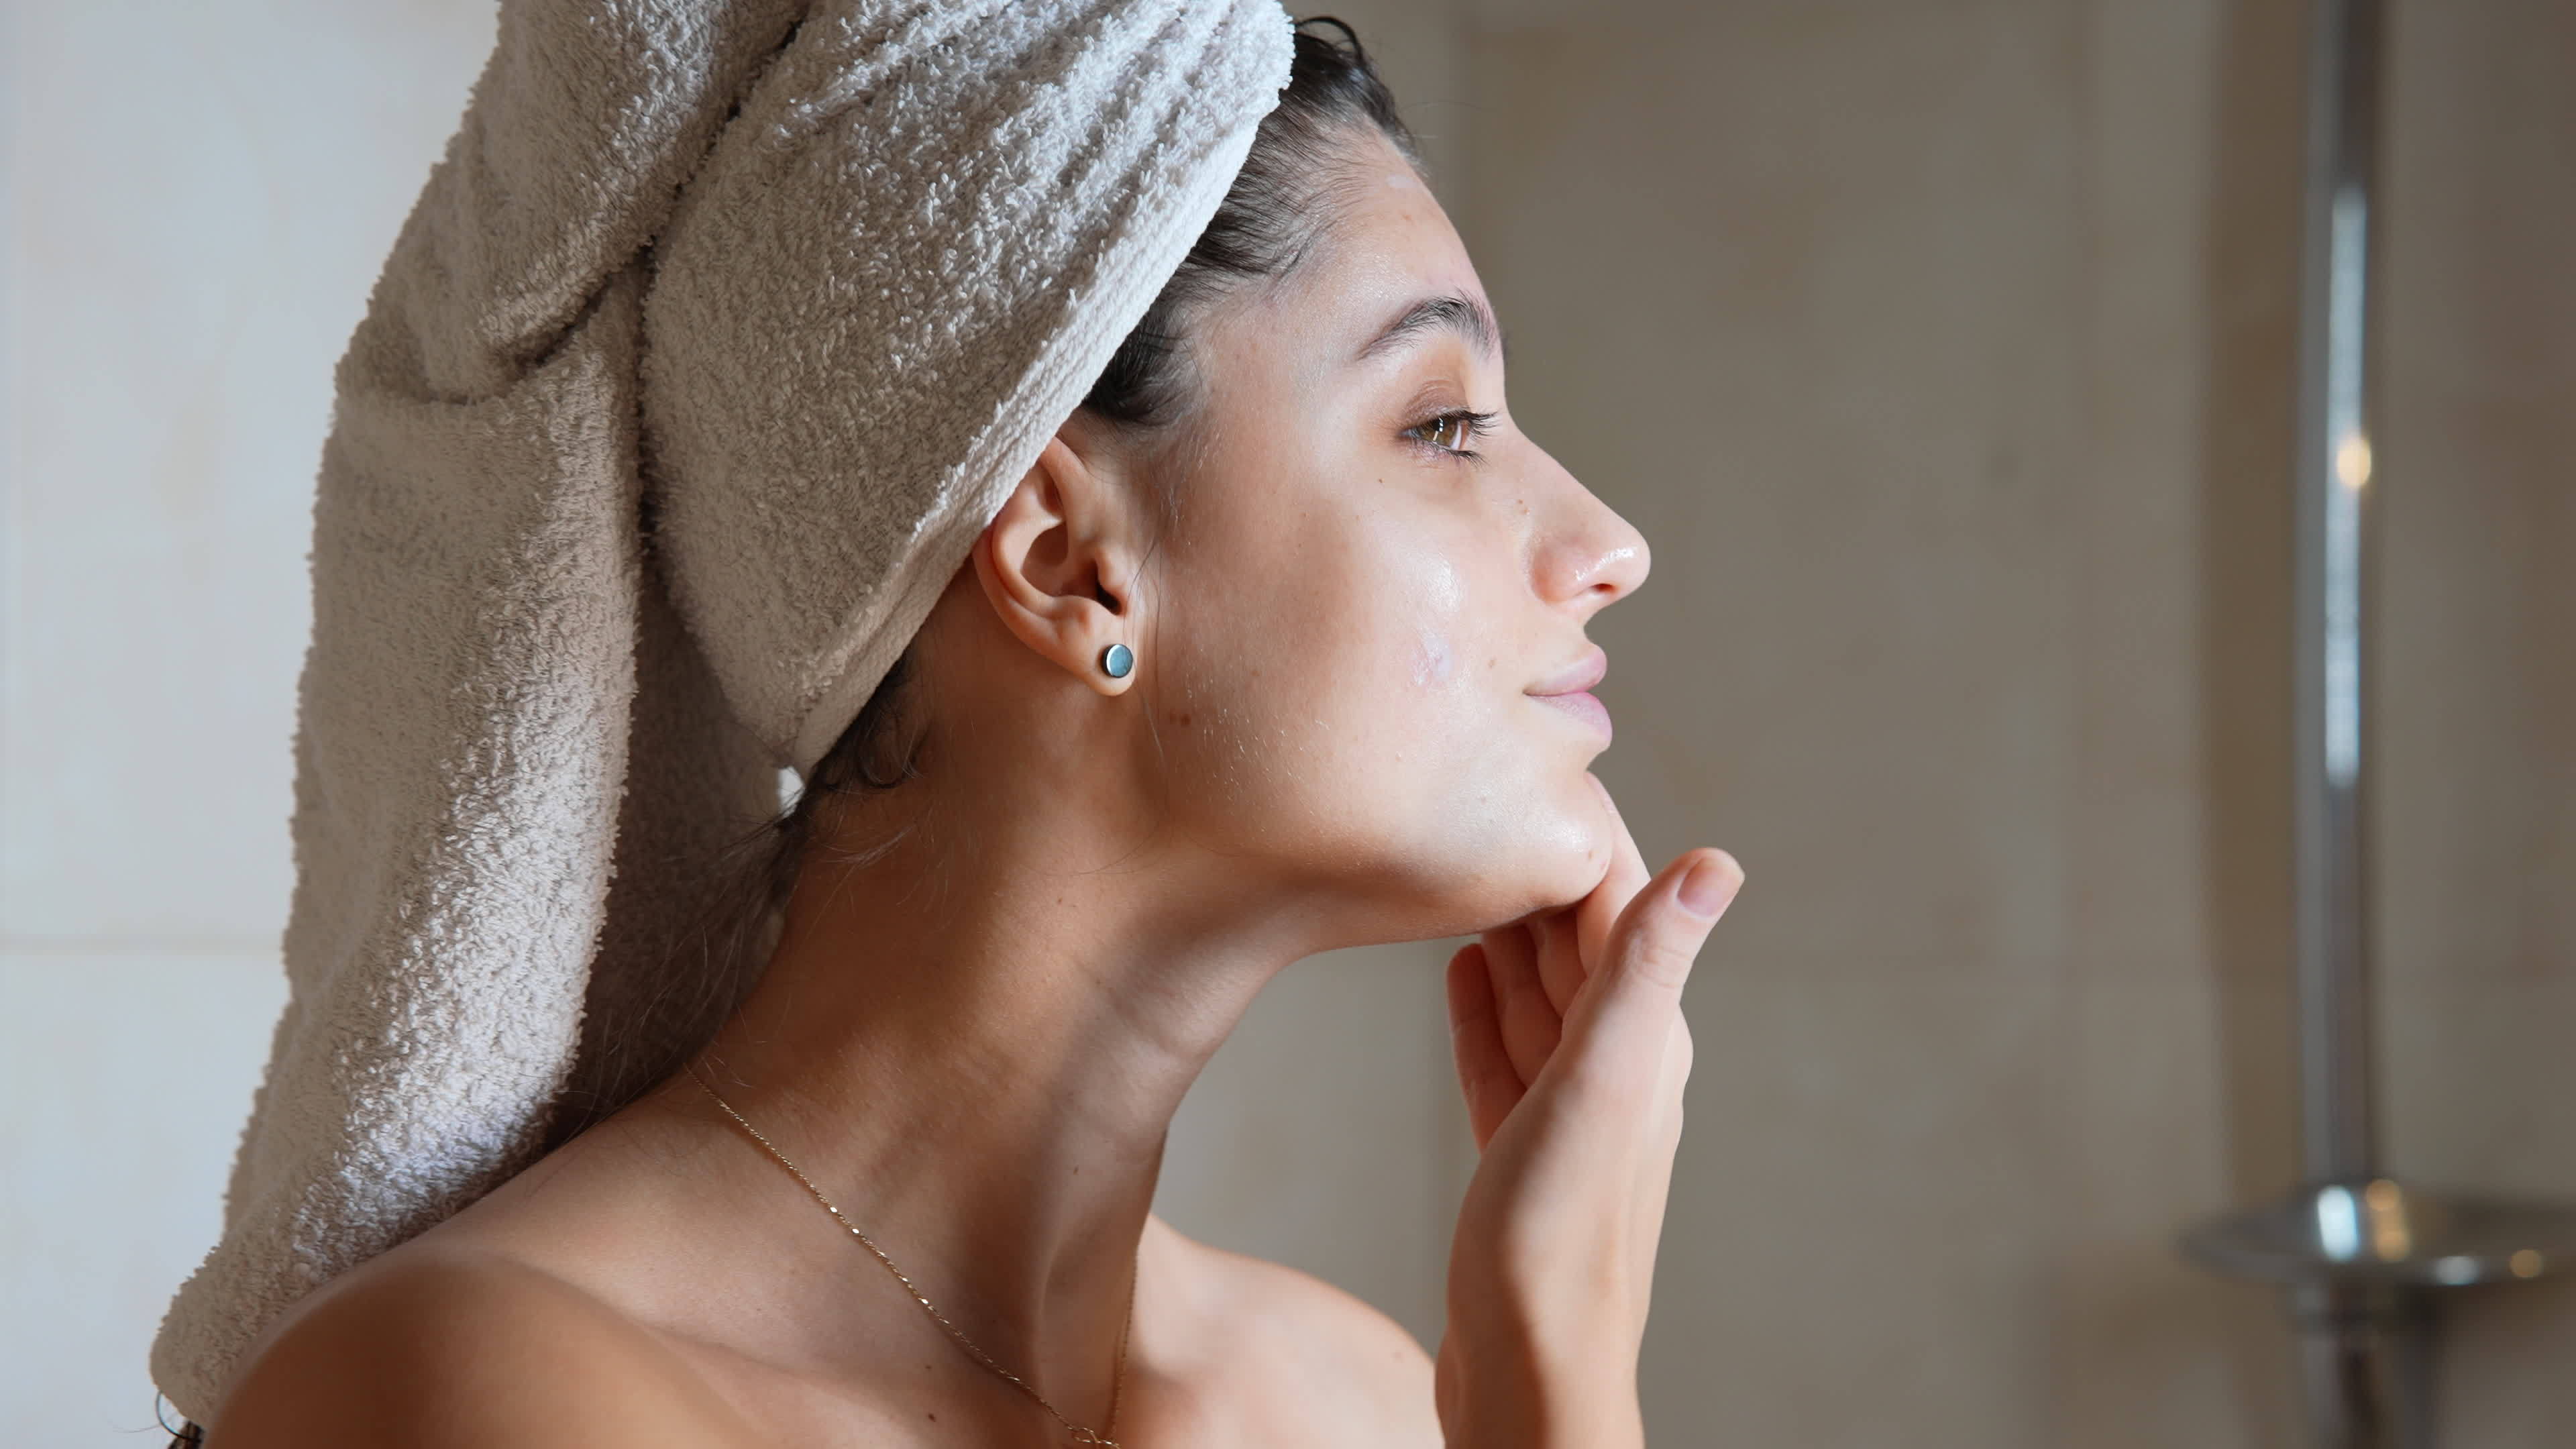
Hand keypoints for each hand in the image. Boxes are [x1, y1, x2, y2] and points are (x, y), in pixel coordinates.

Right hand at [1435, 777, 1741, 1448]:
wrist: (1528, 1371)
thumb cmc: (1561, 1241)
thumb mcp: (1603, 1082)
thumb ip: (1648, 970)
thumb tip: (1720, 862)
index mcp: (1641, 1031)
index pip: (1615, 894)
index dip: (1576, 822)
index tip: (1532, 749)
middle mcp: (1614, 1058)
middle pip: (1572, 932)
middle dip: (1531, 860)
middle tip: (1474, 786)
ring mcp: (1566, 1105)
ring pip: (1533, 986)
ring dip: (1502, 924)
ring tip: (1457, 858)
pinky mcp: (1520, 1146)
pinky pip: (1501, 1048)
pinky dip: (1481, 1003)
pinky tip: (1457, 969)